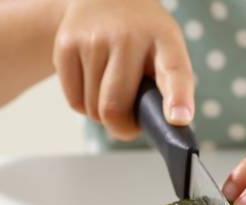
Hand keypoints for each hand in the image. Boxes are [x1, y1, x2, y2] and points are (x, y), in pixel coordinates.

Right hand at [53, 0, 193, 139]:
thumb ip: (167, 88)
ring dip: (103, 114)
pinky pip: (75, 102)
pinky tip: (94, 84)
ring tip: (112, 91)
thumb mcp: (165, 50)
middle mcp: (129, 36)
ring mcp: (93, 38)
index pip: (174, 71)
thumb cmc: (143, 40)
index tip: (179, 119)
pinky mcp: (66, 45)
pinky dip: (85, 106)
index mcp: (165, 40)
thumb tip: (161, 128)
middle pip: (115, 107)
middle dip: (122, 127)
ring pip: (93, 109)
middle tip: (129, 123)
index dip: (177, 98)